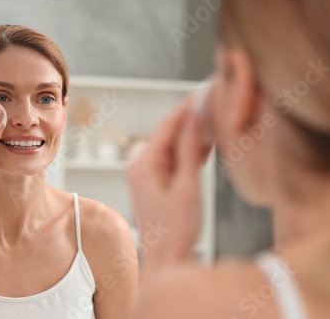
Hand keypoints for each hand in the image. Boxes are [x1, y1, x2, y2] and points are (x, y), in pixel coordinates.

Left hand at [127, 98, 211, 270]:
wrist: (165, 259)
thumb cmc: (176, 230)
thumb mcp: (187, 188)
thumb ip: (188, 151)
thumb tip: (192, 119)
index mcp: (143, 164)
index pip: (167, 125)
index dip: (186, 107)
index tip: (203, 92)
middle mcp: (138, 165)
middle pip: (167, 132)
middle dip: (190, 119)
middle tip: (212, 104)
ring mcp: (143, 173)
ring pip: (170, 145)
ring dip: (190, 135)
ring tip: (213, 121)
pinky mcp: (151, 182)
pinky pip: (169, 158)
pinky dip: (185, 152)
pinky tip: (203, 146)